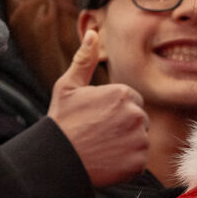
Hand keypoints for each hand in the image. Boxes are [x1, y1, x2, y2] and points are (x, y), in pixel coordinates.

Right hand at [47, 30, 148, 187]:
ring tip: (101, 148)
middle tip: (99, 135)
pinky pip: (138, 161)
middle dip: (124, 127)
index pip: (131, 101)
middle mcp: (136, 114)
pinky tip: (106, 162)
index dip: (113, 111)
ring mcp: (139, 140)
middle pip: (139, 120)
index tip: (97, 120)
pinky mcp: (138, 162)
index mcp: (122, 93)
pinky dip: (126, 164)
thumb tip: (92, 33)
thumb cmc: (61, 123)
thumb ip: (85, 60)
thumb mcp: (68, 86)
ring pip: (139, 140)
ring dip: (126, 145)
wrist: (56, 160)